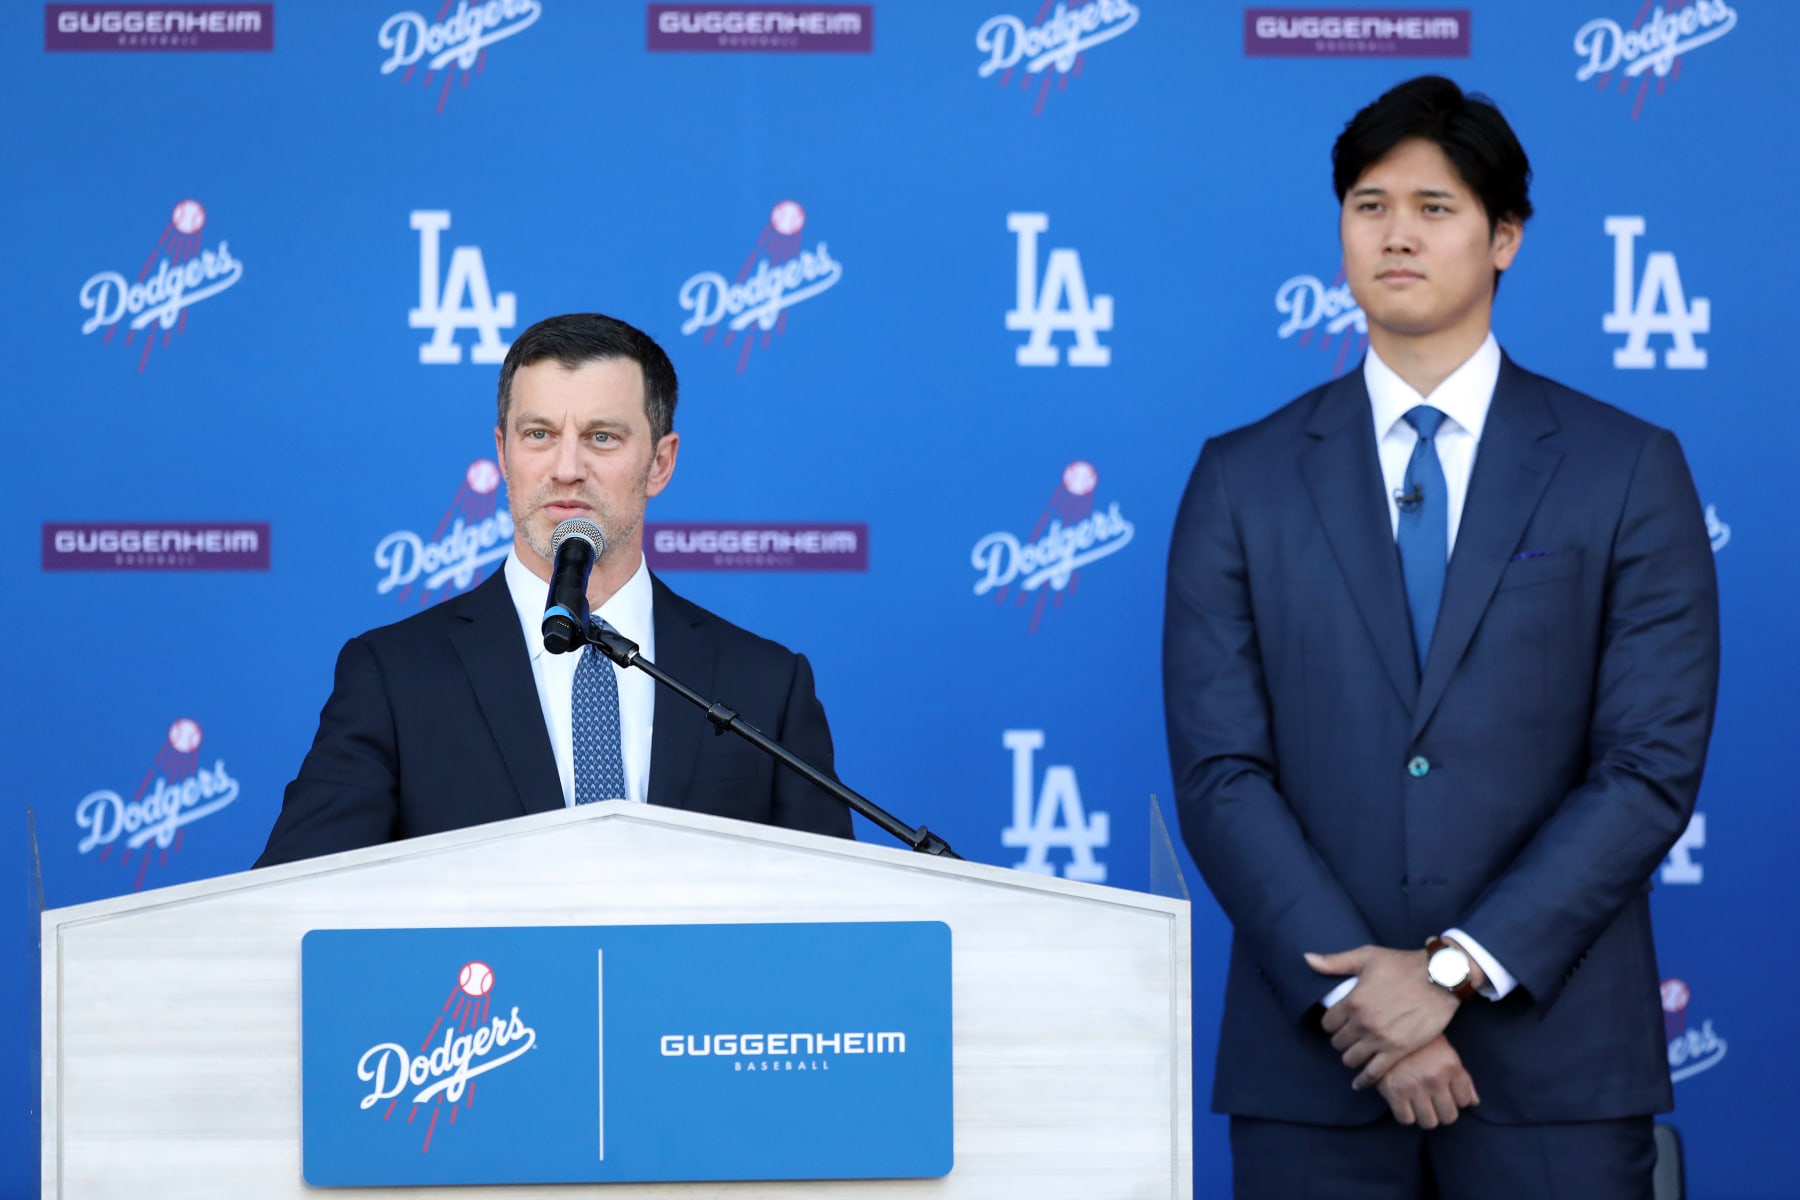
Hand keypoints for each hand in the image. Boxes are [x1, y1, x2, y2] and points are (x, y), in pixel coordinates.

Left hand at [1306, 945, 1459, 1087]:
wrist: (1440, 978)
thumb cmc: (1402, 964)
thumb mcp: (1366, 957)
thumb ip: (1334, 962)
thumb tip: (1307, 959)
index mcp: (1352, 1001)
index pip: (1327, 1023)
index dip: (1331, 1024)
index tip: (1337, 1023)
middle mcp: (1363, 1023)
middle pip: (1338, 1042)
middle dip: (1340, 1040)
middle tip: (1348, 1037)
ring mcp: (1380, 1039)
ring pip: (1351, 1059)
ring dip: (1350, 1057)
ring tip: (1355, 1053)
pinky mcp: (1398, 1050)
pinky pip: (1374, 1073)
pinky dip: (1364, 1080)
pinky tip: (1360, 1083)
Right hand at [1375, 1035, 1479, 1127]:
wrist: (1385, 1027)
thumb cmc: (1418, 1040)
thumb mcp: (1444, 1050)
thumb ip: (1461, 1077)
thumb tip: (1474, 1103)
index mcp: (1451, 1065)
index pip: (1465, 1101)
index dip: (1456, 1098)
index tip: (1446, 1092)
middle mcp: (1435, 1078)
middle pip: (1449, 1116)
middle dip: (1442, 1111)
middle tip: (1432, 1101)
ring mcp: (1414, 1087)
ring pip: (1429, 1122)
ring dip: (1424, 1115)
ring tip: (1418, 1104)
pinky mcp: (1393, 1092)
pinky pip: (1406, 1119)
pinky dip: (1405, 1114)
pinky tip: (1403, 1103)